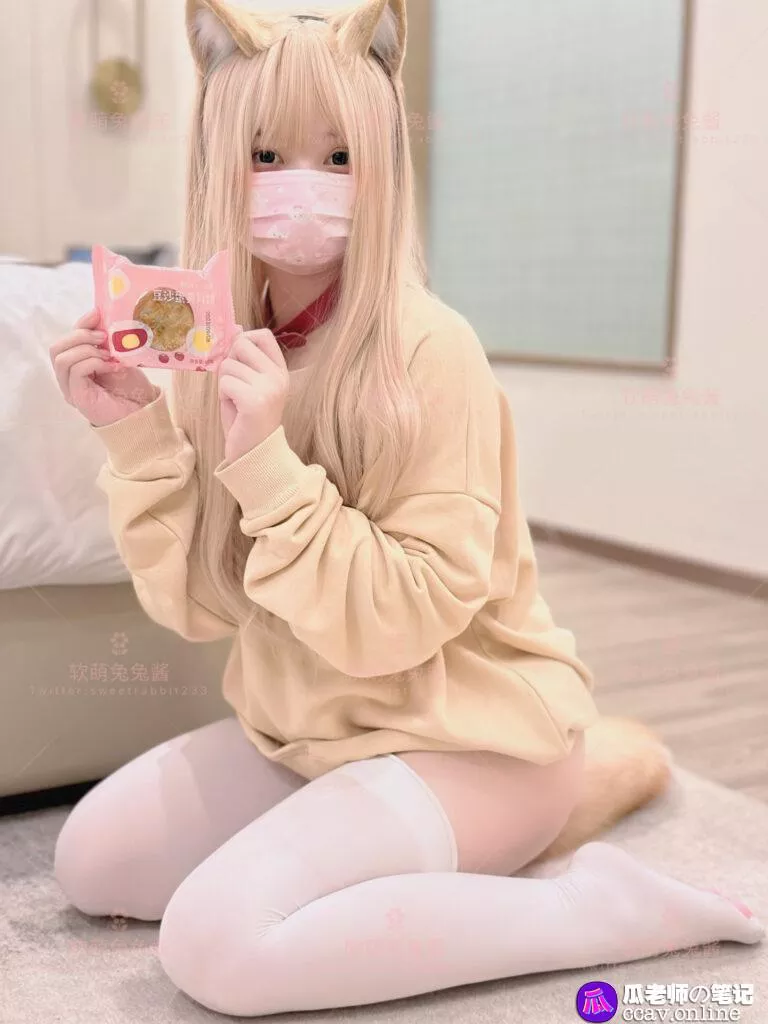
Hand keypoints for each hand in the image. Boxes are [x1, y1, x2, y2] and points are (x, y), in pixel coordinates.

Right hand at [49, 307, 157, 426]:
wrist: (144, 410)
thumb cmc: (131, 386)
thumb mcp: (117, 355)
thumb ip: (105, 339)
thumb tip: (98, 314)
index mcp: (75, 365)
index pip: (66, 340)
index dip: (80, 324)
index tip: (98, 314)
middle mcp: (68, 378)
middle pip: (56, 348)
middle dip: (79, 336)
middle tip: (103, 337)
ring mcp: (70, 389)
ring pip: (61, 359)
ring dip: (86, 350)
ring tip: (108, 354)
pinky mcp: (77, 398)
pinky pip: (75, 372)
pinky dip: (93, 363)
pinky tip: (111, 366)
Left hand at [218, 326, 288, 463]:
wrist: (254, 454)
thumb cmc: (247, 419)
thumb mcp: (247, 383)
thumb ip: (242, 359)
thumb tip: (234, 329)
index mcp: (280, 370)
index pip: (263, 335)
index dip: (243, 340)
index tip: (237, 359)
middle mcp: (278, 376)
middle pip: (241, 344)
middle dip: (229, 363)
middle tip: (235, 386)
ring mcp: (269, 388)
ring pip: (228, 365)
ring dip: (224, 384)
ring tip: (236, 402)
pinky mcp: (254, 400)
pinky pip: (225, 383)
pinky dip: (223, 396)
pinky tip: (235, 409)